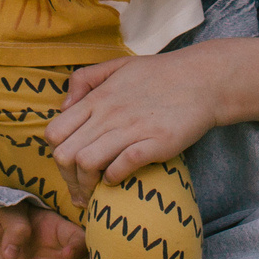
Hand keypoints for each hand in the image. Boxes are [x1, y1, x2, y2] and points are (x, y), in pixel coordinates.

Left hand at [46, 52, 219, 208]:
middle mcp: (109, 114)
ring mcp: (132, 128)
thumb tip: (63, 105)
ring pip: (87, 163)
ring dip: (87, 185)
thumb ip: (85, 79)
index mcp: (98, 98)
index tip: (68, 168)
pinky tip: (118, 179)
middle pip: (65, 155)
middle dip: (68, 180)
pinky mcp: (156, 142)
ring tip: (95, 193)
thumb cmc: (160, 75)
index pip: (55, 133)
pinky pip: (122, 165)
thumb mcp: (117, 65)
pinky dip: (114, 178)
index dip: (55, 156)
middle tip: (79, 192)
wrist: (203, 80)